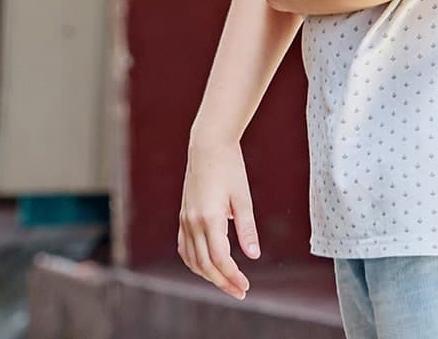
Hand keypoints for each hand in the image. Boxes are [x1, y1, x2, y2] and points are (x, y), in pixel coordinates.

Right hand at [179, 132, 259, 299]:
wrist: (207, 145)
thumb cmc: (229, 168)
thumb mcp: (243, 198)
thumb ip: (247, 229)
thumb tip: (254, 256)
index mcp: (209, 217)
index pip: (219, 259)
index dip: (233, 276)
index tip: (246, 286)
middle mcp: (193, 221)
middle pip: (205, 264)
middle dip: (223, 282)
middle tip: (241, 292)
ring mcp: (185, 218)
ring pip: (192, 259)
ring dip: (208, 275)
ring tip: (227, 283)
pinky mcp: (183, 215)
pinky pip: (184, 247)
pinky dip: (194, 262)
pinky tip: (207, 267)